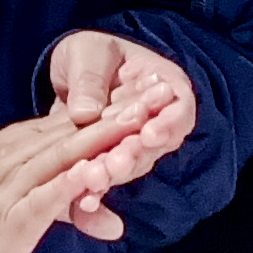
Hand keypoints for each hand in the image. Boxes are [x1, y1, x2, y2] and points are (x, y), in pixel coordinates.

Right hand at [0, 102, 152, 252]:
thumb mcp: (11, 188)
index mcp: (23, 145)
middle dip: (126, 111)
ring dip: (107, 137)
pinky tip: (95, 174)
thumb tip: (88, 188)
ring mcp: (16, 181)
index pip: (78, 119)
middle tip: (165, 91)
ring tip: (143, 121)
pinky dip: (70, 184)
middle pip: (82, 128)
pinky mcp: (11, 214)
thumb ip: (56, 191)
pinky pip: (45, 196)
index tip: (153, 87)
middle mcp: (22, 154)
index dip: (119, 103)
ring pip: (67, 154)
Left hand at [47, 33, 200, 236]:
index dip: (168, 124)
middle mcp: (157, 121)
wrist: (72, 71)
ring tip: (94, 180)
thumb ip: (90, 77)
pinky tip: (83, 201)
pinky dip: (96, 191)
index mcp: (166, 86)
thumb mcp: (88, 51)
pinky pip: (108, 179)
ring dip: (114, 175)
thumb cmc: (90, 53)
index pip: (179, 107)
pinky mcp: (112, 163)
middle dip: (135, 155)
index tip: (149, 134)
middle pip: (156, 144)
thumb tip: (86, 112)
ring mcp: (136, 145)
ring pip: (133, 165)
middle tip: (116, 164)